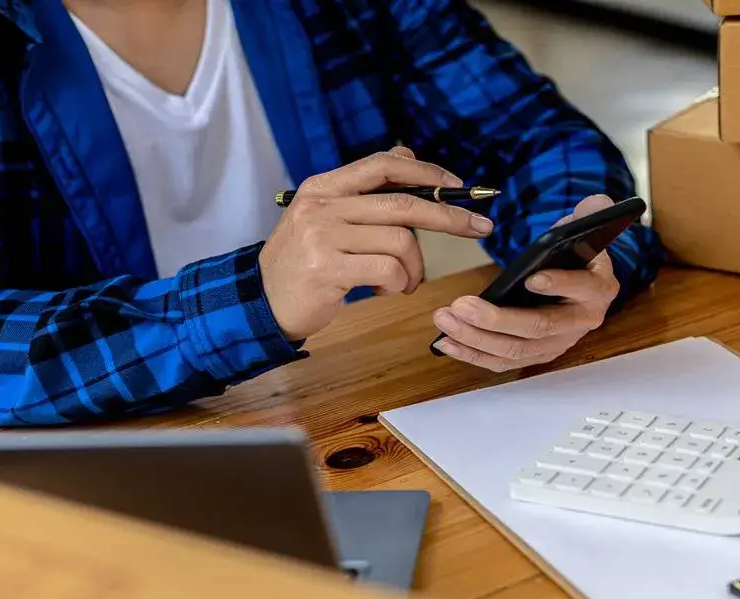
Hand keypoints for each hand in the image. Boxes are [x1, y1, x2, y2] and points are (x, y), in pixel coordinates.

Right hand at [258, 146, 491, 340]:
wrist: (260, 302)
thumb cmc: (303, 262)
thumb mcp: (325, 218)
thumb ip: (363, 192)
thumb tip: (407, 155)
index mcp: (323, 186)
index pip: (383, 165)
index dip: (426, 173)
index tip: (457, 187)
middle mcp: (322, 205)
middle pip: (404, 203)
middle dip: (450, 217)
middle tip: (478, 228)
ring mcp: (322, 237)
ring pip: (401, 242)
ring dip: (414, 268)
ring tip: (403, 282)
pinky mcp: (327, 269)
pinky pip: (388, 270)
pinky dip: (398, 283)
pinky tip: (385, 291)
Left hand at [431, 194, 621, 371]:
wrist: (580, 286)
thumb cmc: (576, 258)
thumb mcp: (584, 231)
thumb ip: (589, 215)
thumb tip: (599, 201)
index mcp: (598, 289)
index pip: (580, 289)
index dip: (558, 285)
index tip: (531, 279)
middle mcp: (581, 322)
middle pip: (538, 327)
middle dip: (496, 319)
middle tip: (462, 305)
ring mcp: (558, 343)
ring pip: (516, 348)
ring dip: (476, 338)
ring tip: (446, 318)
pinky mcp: (537, 355)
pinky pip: (504, 362)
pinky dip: (473, 354)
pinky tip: (447, 342)